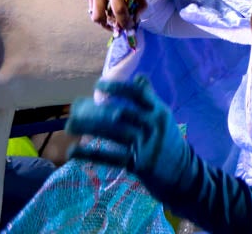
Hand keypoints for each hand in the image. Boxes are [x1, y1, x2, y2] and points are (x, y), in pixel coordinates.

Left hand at [66, 74, 192, 196]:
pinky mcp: (137, 165)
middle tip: (76, 107)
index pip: (138, 93)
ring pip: (113, 133)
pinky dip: (90, 154)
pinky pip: (109, 158)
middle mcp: (153, 126)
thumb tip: (139, 78)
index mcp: (159, 112)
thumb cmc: (168, 142)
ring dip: (89, 128)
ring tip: (69, 125)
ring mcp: (145, 146)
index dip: (117, 87)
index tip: (98, 86)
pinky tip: (74, 151)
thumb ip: (150, 99)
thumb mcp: (164, 118)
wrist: (181, 173)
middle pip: (121, 113)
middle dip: (95, 110)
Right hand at [85, 0, 147, 32]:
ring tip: (116, 18)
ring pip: (95, 15)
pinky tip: (110, 9)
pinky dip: (102, 13)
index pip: (118, 9)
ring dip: (106, 20)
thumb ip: (140, 6)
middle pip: (99, 16)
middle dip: (109, 25)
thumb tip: (135, 21)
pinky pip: (93, 10)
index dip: (125, 21)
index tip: (130, 27)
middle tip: (120, 27)